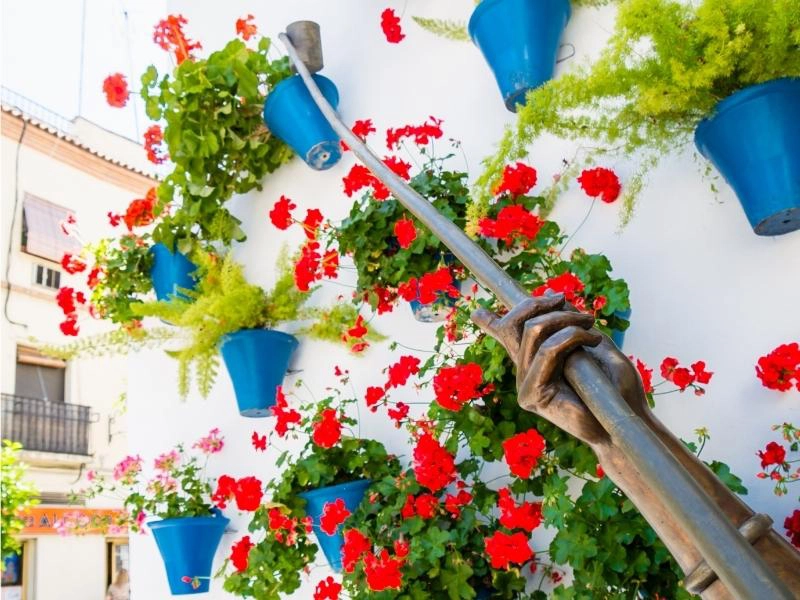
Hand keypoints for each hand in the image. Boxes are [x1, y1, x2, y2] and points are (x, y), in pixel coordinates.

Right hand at [471, 294, 647, 445]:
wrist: (624, 419)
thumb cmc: (614, 386)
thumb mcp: (591, 345)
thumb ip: (569, 325)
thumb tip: (556, 299)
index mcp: (533, 361)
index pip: (504, 338)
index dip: (489, 323)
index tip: (479, 312)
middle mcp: (524, 372)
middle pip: (515, 325)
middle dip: (542, 304)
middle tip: (571, 302)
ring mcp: (525, 385)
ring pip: (532, 332)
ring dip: (565, 319)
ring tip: (591, 323)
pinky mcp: (533, 396)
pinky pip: (547, 353)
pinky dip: (571, 337)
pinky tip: (593, 339)